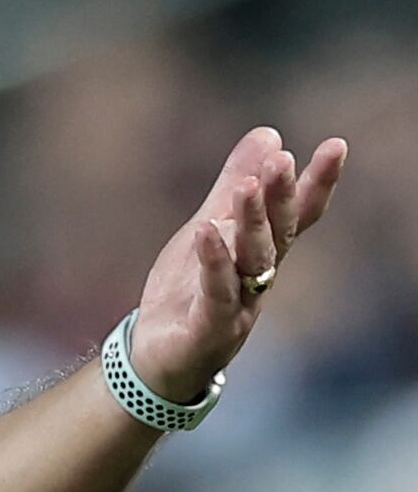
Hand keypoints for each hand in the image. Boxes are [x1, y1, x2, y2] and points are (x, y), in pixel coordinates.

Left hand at [128, 126, 347, 400]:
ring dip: (251, 222)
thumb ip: (233, 188)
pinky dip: (213, 261)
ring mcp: (238, 305)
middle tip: (282, 159)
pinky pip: (216, 292)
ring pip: (252, 260)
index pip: (297, 216)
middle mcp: (258, 278)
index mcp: (261, 253)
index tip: (335, 146)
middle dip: (281, 197)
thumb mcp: (208, 229)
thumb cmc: (187, 292)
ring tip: (245, 184)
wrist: (154, 358)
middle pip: (278, 233)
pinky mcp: (209, 329)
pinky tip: (206, 230)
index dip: (317, 184)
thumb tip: (269, 133)